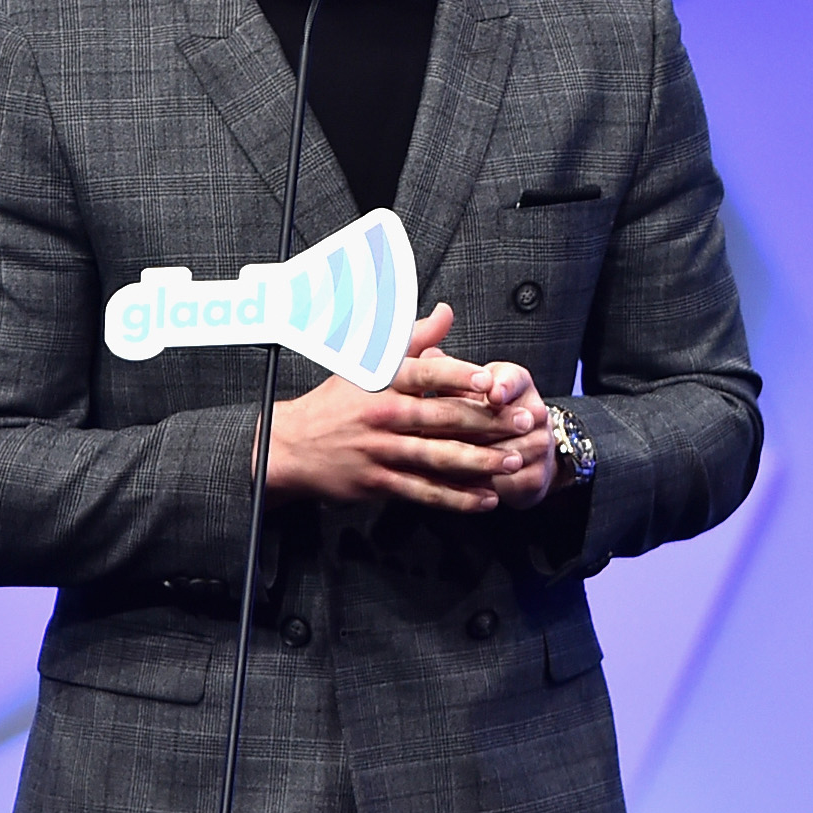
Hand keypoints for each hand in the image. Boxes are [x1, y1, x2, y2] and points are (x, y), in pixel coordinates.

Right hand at [262, 303, 555, 512]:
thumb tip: (446, 313)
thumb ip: (413, 340)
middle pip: (442, 417)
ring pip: (438, 457)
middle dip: (487, 421)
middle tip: (521, 422)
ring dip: (479, 461)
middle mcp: (384, 414)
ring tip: (511, 461)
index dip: (459, 375)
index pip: (425, 373)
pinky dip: (456, 498)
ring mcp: (381, 451)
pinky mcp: (379, 482)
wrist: (291, 445)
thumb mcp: (366, 364)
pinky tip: (484, 499)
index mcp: (383, 381)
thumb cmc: (336, 402)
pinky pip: (424, 491)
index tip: (491, 379)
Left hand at [400, 328, 557, 509]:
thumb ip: (445, 370)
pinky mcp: (536, 478)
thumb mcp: (464, 384)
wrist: (521, 451)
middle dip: (469, 428)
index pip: (514, 379)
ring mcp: (539, 447)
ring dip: (466, 459)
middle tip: (432, 433)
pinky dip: (474, 487)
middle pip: (503, 421)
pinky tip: (445, 486)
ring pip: (501, 455)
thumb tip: (424, 352)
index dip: (503, 386)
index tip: (492, 393)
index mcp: (517, 382)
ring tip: (431, 460)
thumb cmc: (479, 409)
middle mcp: (535, 413)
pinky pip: (504, 484)